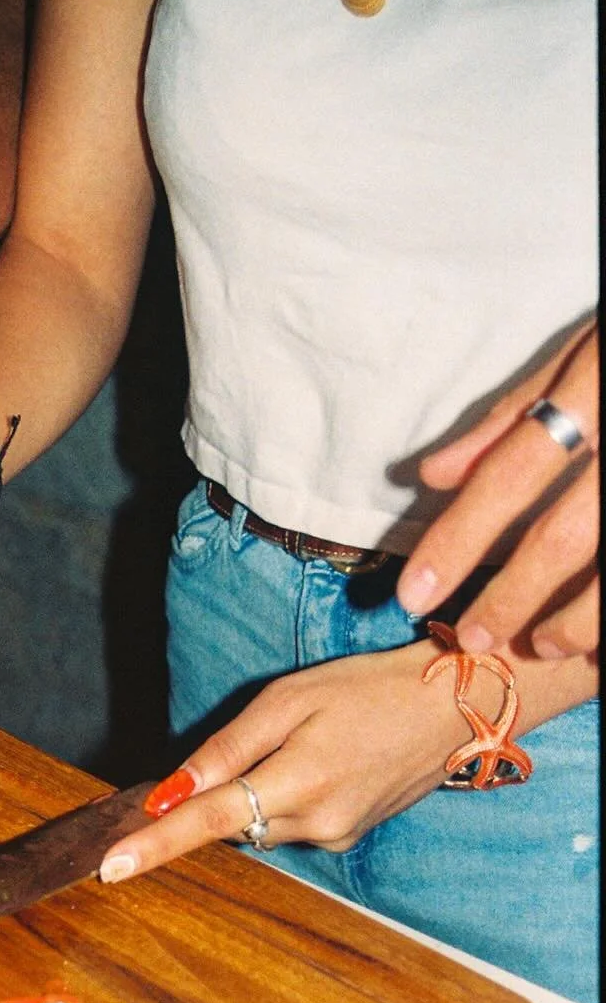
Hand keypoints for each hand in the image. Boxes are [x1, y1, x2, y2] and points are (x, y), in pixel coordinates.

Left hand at [97, 643, 464, 881]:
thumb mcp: (290, 700)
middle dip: (206, 800)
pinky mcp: (347, 836)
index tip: (111, 867)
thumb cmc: (370, 689)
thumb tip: (172, 789)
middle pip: (228, 824)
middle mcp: (316, 824)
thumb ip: (228, 748)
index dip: (155, 844)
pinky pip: (288, 823)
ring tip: (296, 742)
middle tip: (221, 756)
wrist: (454, 707)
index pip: (207, 822)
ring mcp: (335, 836)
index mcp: (298, 783)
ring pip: (257, 825)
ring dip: (248, 795)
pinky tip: (313, 760)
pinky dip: (280, 798)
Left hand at [398, 322, 598, 659]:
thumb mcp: (577, 356)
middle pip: (563, 536)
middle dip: (510, 597)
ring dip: (575, 620)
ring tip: (539, 646)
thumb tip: (432, 476)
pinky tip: (595, 639)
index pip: (510, 475)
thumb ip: (508, 418)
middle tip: (471, 637)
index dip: (458, 538)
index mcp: (592, 394)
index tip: (414, 592)